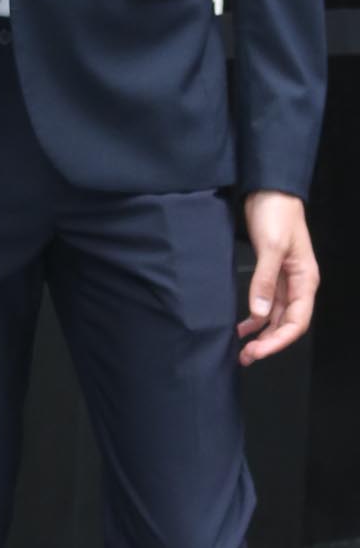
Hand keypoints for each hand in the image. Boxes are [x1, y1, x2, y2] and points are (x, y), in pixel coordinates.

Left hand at [239, 192, 317, 363]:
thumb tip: (260, 313)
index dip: (279, 341)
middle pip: (287, 324)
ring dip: (261, 335)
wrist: (269, 190)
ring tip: (242, 350)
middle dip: (269, 343)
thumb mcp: (271, 246)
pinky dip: (255, 318)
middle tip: (246, 357)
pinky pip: (267, 304)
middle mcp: (298, 284)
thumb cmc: (277, 213)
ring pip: (276, 317)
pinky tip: (242, 328)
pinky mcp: (271, 275)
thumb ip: (265, 280)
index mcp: (305, 280)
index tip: (259, 351)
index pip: (298, 321)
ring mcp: (284, 281)